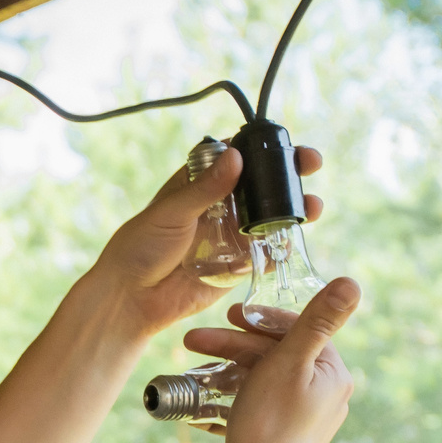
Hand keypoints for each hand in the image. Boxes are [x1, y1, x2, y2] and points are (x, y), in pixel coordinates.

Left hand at [81, 143, 324, 338]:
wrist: (131, 298)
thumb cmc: (139, 248)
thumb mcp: (170, 212)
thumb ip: (204, 189)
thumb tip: (236, 156)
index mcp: (199, 184)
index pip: (238, 158)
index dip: (264, 149)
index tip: (287, 144)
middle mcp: (218, 207)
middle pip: (260, 186)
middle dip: (287, 178)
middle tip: (310, 167)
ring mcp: (228, 237)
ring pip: (268, 219)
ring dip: (291, 212)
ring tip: (311, 209)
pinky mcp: (234, 267)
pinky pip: (263, 256)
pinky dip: (279, 252)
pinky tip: (291, 247)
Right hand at [182, 278, 359, 442]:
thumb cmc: (269, 427)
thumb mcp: (289, 364)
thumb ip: (317, 321)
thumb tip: (353, 283)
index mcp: (335, 374)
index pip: (299, 329)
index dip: (260, 320)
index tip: (227, 315)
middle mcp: (328, 395)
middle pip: (279, 354)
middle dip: (234, 345)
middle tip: (193, 341)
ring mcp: (307, 418)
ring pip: (266, 377)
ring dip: (229, 368)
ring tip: (193, 369)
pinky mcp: (286, 437)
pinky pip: (261, 402)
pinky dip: (236, 393)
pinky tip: (208, 398)